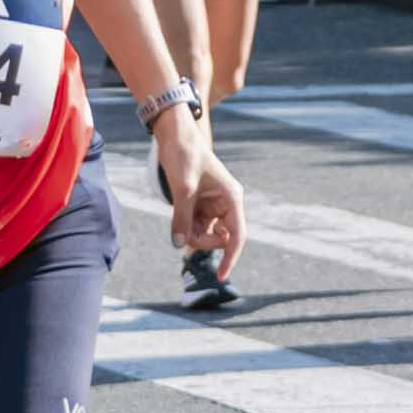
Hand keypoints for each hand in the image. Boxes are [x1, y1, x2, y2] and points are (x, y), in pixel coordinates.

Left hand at [158, 123, 242, 256]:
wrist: (175, 136)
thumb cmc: (185, 155)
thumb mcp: (182, 188)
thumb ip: (181, 217)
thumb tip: (178, 245)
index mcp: (232, 198)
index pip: (237, 236)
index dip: (231, 257)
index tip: (221, 277)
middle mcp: (226, 204)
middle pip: (220, 239)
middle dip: (202, 241)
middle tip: (183, 234)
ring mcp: (212, 206)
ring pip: (205, 234)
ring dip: (191, 234)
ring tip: (178, 219)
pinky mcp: (200, 205)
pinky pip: (195, 226)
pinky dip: (185, 227)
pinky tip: (178, 217)